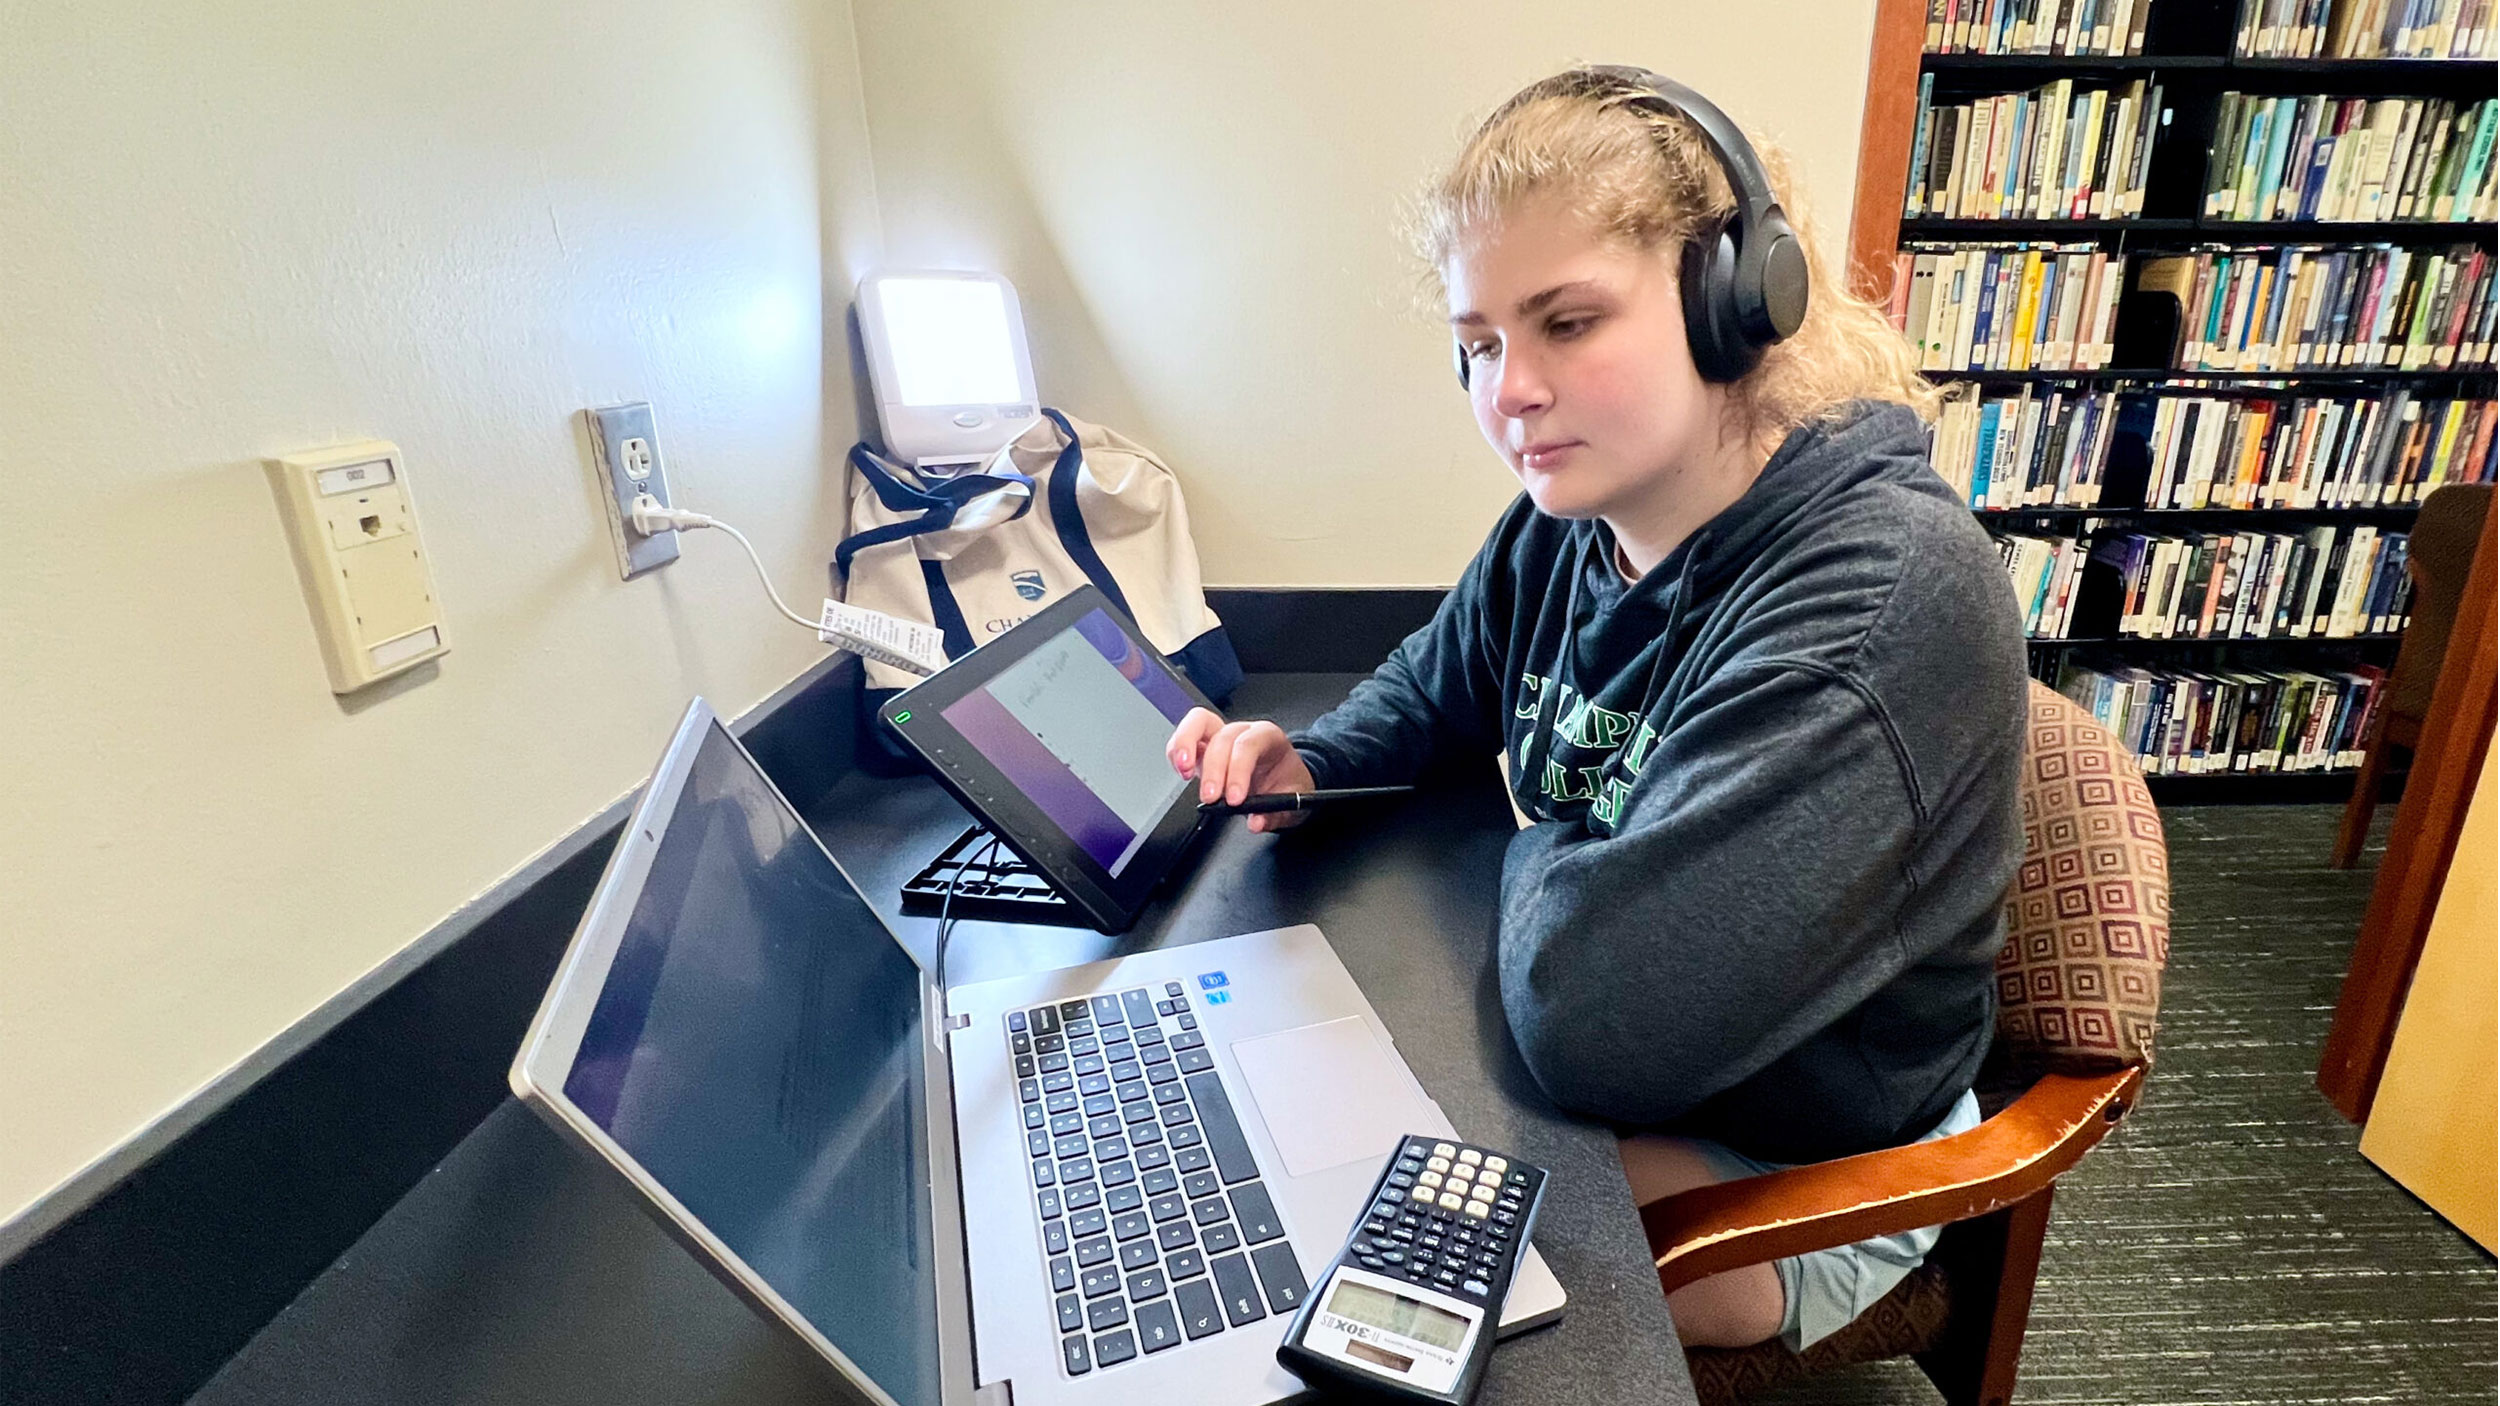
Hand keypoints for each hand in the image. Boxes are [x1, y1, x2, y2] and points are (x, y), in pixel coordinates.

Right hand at [1167, 708, 1317, 832]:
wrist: (1285, 777)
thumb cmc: (1287, 782)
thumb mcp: (1292, 800)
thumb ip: (1275, 813)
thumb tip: (1255, 822)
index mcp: (1268, 737)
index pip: (1249, 745)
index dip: (1239, 770)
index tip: (1235, 799)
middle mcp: (1242, 731)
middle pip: (1222, 737)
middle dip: (1213, 769)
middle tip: (1211, 797)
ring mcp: (1220, 736)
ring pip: (1198, 724)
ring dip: (1187, 747)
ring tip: (1184, 772)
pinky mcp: (1203, 748)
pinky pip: (1185, 738)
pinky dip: (1177, 751)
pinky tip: (1181, 771)